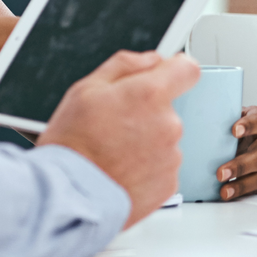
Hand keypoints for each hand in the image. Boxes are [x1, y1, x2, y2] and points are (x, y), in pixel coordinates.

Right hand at [39, 50, 199, 228]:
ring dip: (146, 142)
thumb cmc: (72, 144)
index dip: (174, 70)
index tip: (165, 76)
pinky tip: (121, 170)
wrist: (68, 196)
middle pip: (168, 108)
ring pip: (164, 139)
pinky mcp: (169, 184)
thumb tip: (150, 60)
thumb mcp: (85, 89)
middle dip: (147, 113)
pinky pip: (162, 166)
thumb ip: (124, 65)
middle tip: (115, 126)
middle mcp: (168, 124)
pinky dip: (146, 167)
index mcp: (150, 94)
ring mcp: (171, 156)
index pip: (187, 69)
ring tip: (113, 153)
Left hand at [216, 106, 256, 199]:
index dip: (248, 126)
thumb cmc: (236, 124)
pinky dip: (244, 192)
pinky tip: (230, 194)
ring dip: (241, 185)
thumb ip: (221, 118)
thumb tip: (194, 123)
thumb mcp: (231, 115)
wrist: (249, 134)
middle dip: (239, 166)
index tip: (234, 131)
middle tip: (220, 173)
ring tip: (224, 191)